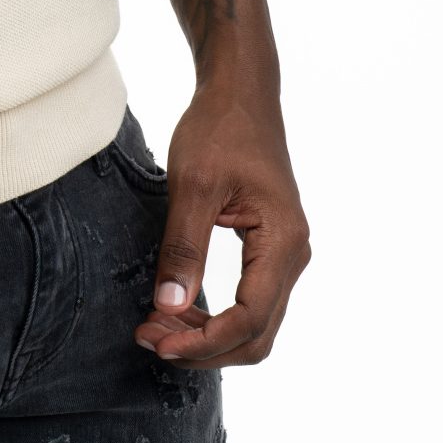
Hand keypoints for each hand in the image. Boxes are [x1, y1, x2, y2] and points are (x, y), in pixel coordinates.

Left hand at [133, 87, 310, 367]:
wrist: (241, 94)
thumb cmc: (219, 129)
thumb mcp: (194, 184)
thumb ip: (184, 247)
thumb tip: (169, 308)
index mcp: (282, 242)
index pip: (251, 318)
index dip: (205, 342)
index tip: (158, 344)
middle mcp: (292, 256)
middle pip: (257, 333)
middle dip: (204, 348)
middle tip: (149, 339)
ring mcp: (284, 255)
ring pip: (254, 324)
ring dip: (207, 337)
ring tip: (156, 328)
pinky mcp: (269, 250)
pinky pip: (249, 302)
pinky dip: (215, 317)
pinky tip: (177, 311)